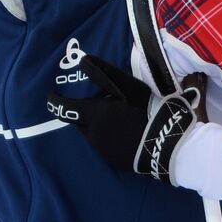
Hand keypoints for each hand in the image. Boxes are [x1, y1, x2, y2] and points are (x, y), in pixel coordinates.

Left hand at [47, 55, 201, 183]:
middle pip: (81, 121)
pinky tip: (127, 133)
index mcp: (94, 116)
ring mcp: (103, 151)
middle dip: (85, 113)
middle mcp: (93, 135)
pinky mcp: (114, 161)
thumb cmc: (149, 112)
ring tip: (120, 118)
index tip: (51, 95)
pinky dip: (109, 138)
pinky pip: (104, 146)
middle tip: (103, 104)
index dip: (55, 101)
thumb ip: (104, 75)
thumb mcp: (129, 89)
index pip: (65, 109)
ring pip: (92, 134)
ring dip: (98, 125)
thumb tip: (83, 61)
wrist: (170, 147)